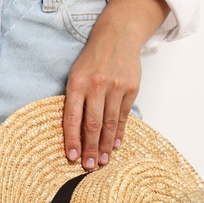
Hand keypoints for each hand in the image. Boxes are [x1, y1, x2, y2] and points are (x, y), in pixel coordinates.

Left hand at [62, 0, 168, 170]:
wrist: (118, 35)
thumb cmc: (92, 59)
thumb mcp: (75, 75)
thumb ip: (74, 101)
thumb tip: (74, 133)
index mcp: (77, 84)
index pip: (72, 118)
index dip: (72, 140)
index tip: (72, 157)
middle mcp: (96, 86)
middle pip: (93, 124)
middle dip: (90, 148)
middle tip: (89, 167)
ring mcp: (116, 87)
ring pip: (110, 123)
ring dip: (106, 145)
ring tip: (102, 161)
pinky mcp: (131, 88)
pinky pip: (124, 115)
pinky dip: (119, 131)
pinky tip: (115, 144)